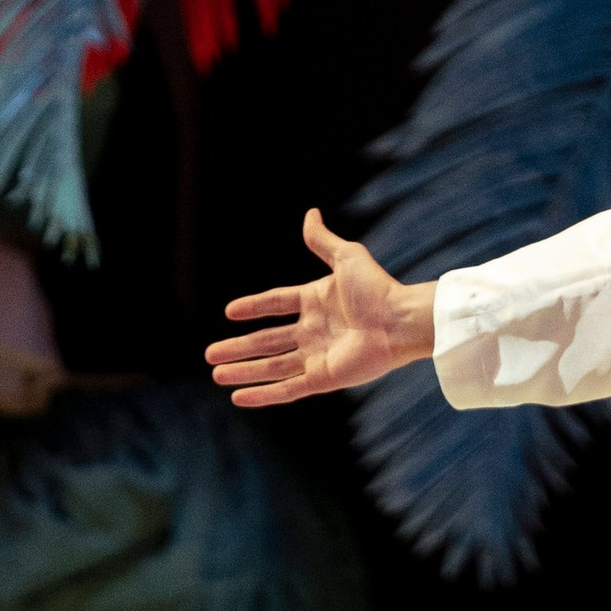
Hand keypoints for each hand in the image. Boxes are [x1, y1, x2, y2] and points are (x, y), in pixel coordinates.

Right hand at [205, 208, 436, 407]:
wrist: (401, 322)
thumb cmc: (379, 289)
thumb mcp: (347, 258)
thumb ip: (323, 241)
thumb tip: (310, 213)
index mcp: (316, 301)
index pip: (276, 303)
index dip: (254, 307)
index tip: (229, 312)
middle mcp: (314, 330)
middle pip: (267, 340)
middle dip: (239, 347)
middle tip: (210, 354)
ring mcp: (318, 356)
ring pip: (272, 366)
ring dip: (244, 370)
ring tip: (216, 373)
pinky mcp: (324, 378)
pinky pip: (288, 389)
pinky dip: (264, 395)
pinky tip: (239, 397)